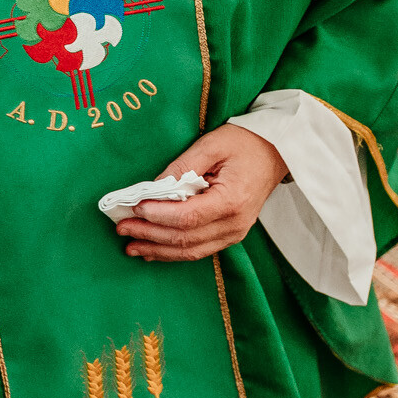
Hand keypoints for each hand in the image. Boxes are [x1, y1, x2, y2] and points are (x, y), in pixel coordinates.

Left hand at [115, 122, 287, 263]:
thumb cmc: (245, 144)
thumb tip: (154, 187)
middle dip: (150, 234)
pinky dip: (172, 253)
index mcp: (232, 200)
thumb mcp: (212, 144)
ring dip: (157, 249)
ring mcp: (233, 233)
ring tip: (130, 245)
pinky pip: (198, 250)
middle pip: (185, 238)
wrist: (275, 153)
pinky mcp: (229, 235)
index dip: (158, 215)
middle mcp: (234, 223)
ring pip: (190, 251)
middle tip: (122, 227)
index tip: (135, 207)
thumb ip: (182, 165)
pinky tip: (152, 251)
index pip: (188, 216)